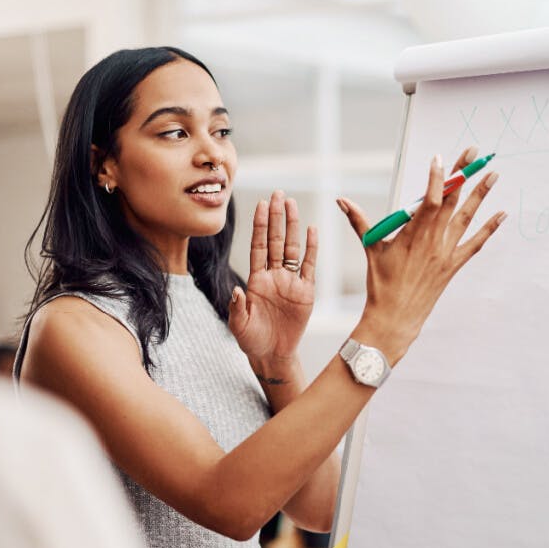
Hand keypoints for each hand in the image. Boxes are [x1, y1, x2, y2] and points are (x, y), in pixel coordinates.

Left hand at [228, 190, 317, 364]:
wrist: (273, 354)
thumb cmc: (252, 339)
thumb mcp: (239, 325)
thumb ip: (237, 308)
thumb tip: (237, 291)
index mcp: (256, 280)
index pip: (259, 246)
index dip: (260, 226)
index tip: (261, 205)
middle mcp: (273, 275)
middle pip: (276, 240)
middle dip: (276, 217)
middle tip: (278, 193)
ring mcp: (290, 282)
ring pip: (293, 248)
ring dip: (292, 226)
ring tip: (292, 204)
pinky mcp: (305, 292)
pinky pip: (309, 266)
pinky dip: (311, 248)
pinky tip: (312, 229)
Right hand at [338, 146, 504, 362]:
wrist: (396, 317)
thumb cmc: (381, 284)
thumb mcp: (371, 248)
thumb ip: (359, 221)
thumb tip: (341, 200)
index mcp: (412, 234)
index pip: (429, 200)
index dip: (437, 178)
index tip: (440, 158)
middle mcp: (433, 241)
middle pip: (451, 200)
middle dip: (463, 175)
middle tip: (474, 154)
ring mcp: (446, 252)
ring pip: (467, 217)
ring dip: (481, 195)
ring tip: (493, 174)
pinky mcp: (453, 265)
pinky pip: (475, 243)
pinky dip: (489, 229)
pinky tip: (502, 214)